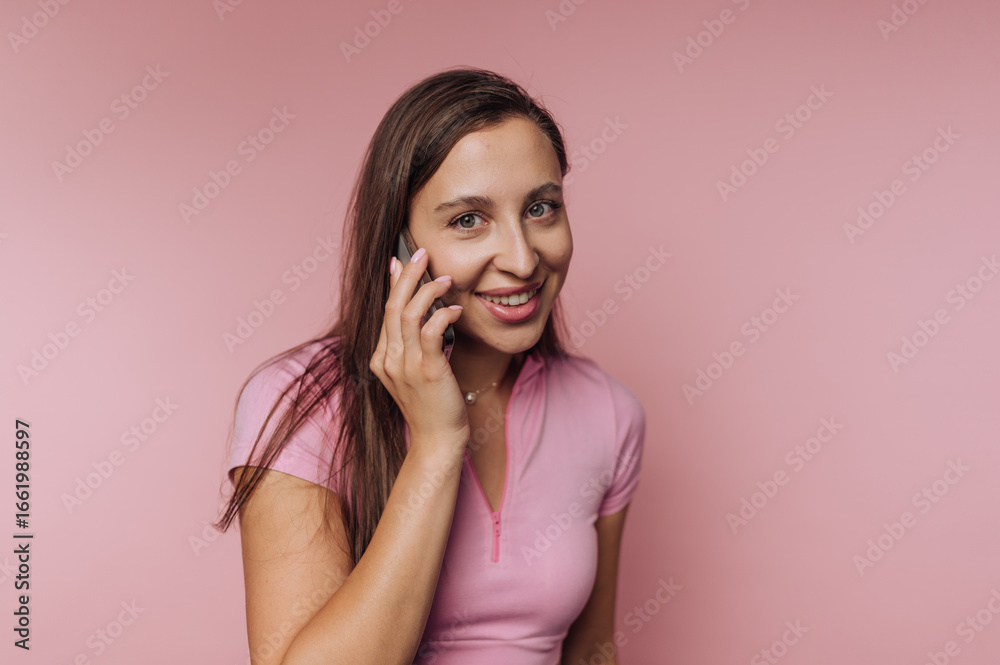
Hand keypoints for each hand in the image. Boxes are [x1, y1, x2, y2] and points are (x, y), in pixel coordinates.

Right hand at [369, 249, 468, 451]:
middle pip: (393, 306)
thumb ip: (414, 346)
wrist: (437, 442)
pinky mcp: (427, 371)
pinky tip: (454, 308)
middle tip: (421, 253)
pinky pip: (430, 332)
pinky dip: (441, 314)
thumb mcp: (416, 374)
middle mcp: (389, 360)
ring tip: (444, 277)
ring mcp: (405, 366)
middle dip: (407, 275)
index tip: (400, 261)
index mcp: (382, 359)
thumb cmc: (433, 407)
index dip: (394, 284)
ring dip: (427, 290)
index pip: (386, 312)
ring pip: (409, 314)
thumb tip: (426, 315)